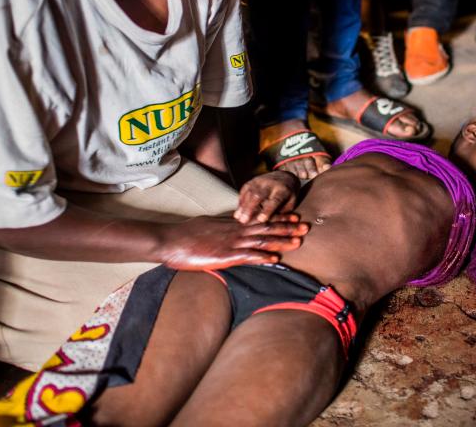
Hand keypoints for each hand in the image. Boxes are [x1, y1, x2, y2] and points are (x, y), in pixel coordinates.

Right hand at [160, 214, 308, 270]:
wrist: (168, 239)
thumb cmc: (185, 234)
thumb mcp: (208, 226)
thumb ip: (222, 227)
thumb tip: (232, 226)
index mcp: (231, 224)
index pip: (260, 220)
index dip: (279, 219)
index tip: (294, 217)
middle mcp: (234, 231)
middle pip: (266, 228)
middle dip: (287, 228)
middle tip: (306, 226)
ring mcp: (229, 242)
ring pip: (261, 240)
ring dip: (281, 241)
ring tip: (299, 241)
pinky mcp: (223, 256)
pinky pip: (246, 256)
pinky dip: (261, 257)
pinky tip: (274, 259)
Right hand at [234, 170, 299, 223]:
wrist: (285, 177)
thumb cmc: (288, 197)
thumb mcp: (290, 205)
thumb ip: (281, 214)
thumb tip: (274, 229)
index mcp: (283, 190)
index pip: (275, 200)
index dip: (267, 210)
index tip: (261, 220)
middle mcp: (270, 183)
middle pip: (258, 195)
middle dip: (250, 208)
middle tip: (243, 221)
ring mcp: (260, 181)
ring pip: (249, 192)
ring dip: (243, 205)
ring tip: (237, 218)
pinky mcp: (252, 181)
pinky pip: (244, 190)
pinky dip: (241, 201)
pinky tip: (238, 211)